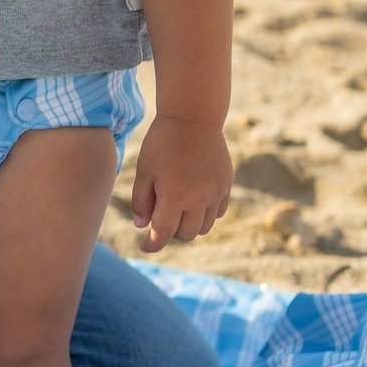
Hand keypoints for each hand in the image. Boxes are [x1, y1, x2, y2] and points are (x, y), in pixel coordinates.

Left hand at [130, 116, 231, 251]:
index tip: (145, 247)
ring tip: (176, 211)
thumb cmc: (162, 143)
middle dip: (171, 233)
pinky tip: (194, 201)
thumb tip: (142, 226)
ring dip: (189, 225)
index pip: (163, 233)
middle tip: (159, 221)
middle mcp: (199, 200)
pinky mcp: (226, 185)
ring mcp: (216, 194)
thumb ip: (141, 200)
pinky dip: (205, 214)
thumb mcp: (144, 170)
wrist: (193, 119)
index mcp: (175, 197)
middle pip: (186, 234)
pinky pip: (218, 212)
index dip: (153, 244)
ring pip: (204, 226)